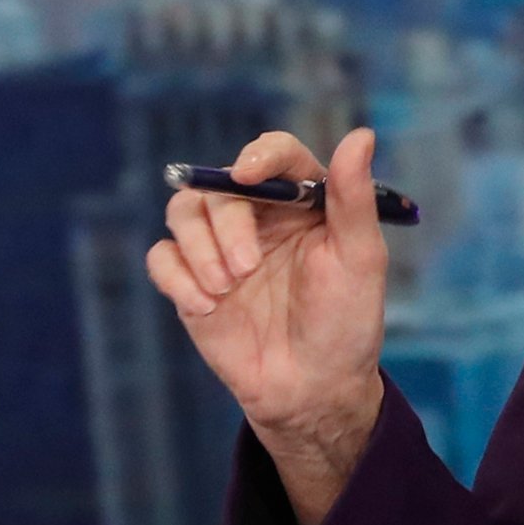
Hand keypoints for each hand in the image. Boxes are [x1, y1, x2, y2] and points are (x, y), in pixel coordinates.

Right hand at [146, 127, 387, 524]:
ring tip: (227, 289)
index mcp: (303, 202)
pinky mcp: (191, 282)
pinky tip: (207, 307)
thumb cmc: (345, 322)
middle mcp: (259, 217)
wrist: (311, 390)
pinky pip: (161, 257)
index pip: (276, 155)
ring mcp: (220, 249)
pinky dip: (177, 277)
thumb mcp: (359, 259)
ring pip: (183, 212)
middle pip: (220, 185)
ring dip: (200, 248)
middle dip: (228, 224)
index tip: (250, 176)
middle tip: (245, 269)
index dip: (260, 156)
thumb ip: (353, 198)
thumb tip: (362, 134)